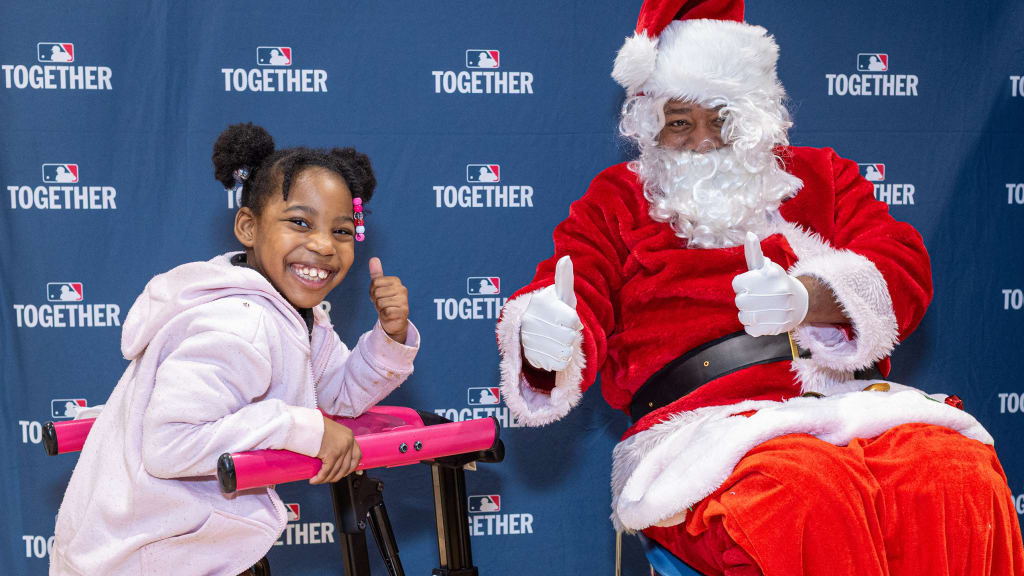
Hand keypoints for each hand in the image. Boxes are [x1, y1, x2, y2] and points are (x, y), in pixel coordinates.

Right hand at [311, 416, 360, 483]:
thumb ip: (335, 441)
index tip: (345, 472)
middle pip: (346, 466)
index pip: (357, 455)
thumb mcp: (330, 431)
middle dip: (337, 476)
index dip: (351, 467)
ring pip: (336, 471)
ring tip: (318, 480)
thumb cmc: (313, 425)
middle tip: (328, 478)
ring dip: (326, 479)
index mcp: (349, 436)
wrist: (304, 422)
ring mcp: (341, 449)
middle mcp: (348, 442)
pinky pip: (326, 471)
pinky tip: (314, 480)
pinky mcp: (331, 454)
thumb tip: (331, 454)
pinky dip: (320, 478)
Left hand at [368, 257, 408, 343]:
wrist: (393, 320)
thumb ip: (376, 274)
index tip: (379, 296)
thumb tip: (373, 258)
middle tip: (383, 304)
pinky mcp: (403, 311)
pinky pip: (386, 312)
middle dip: (376, 301)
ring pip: (380, 303)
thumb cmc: (385, 302)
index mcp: (396, 281)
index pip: (375, 282)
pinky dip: (384, 315)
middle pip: (377, 292)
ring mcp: (404, 300)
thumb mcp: (379, 288)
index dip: (372, 291)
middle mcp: (402, 289)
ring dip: (380, 309)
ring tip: (386, 309)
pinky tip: (389, 315)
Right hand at [521, 255, 582, 370]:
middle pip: (569, 337)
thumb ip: (564, 278)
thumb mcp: (561, 294)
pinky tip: (552, 351)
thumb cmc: (554, 310)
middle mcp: (531, 321)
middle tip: (562, 331)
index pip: (573, 320)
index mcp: (541, 303)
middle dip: (570, 336)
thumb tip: (566, 258)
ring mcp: (529, 340)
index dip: (574, 322)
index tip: (567, 319)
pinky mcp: (530, 357)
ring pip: (564, 352)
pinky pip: (557, 364)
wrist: (534, 330)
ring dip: (566, 349)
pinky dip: (560, 360)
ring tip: (558, 341)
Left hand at [732, 232, 808, 336]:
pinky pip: (750, 329)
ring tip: (758, 308)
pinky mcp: (775, 328)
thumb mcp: (766, 266)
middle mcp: (776, 293)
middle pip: (739, 301)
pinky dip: (753, 325)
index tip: (751, 284)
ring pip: (743, 316)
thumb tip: (749, 234)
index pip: (737, 283)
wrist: (800, 302)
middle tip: (755, 297)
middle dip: (744, 299)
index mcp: (771, 275)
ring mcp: (777, 312)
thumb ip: (754, 253)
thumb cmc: (775, 282)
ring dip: (747, 313)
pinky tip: (763, 318)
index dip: (742, 284)